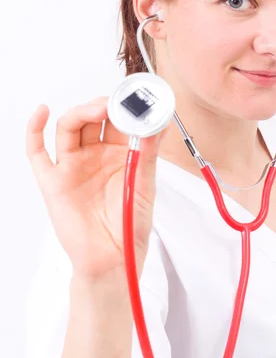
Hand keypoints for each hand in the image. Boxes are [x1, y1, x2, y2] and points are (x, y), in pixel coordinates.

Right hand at [26, 97, 165, 279]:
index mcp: (119, 154)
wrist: (113, 260)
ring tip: (100, 108)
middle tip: (119, 103)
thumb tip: (159, 123)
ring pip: (70, 127)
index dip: (125, 107)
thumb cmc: (130, 226)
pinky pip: (37, 152)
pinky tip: (42, 112)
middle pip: (93, 118)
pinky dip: (34, 130)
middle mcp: (94, 155)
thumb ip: (148, 154)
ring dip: (82, 112)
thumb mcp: (145, 185)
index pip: (118, 120)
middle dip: (105, 105)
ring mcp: (72, 166)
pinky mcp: (53, 181)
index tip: (139, 97)